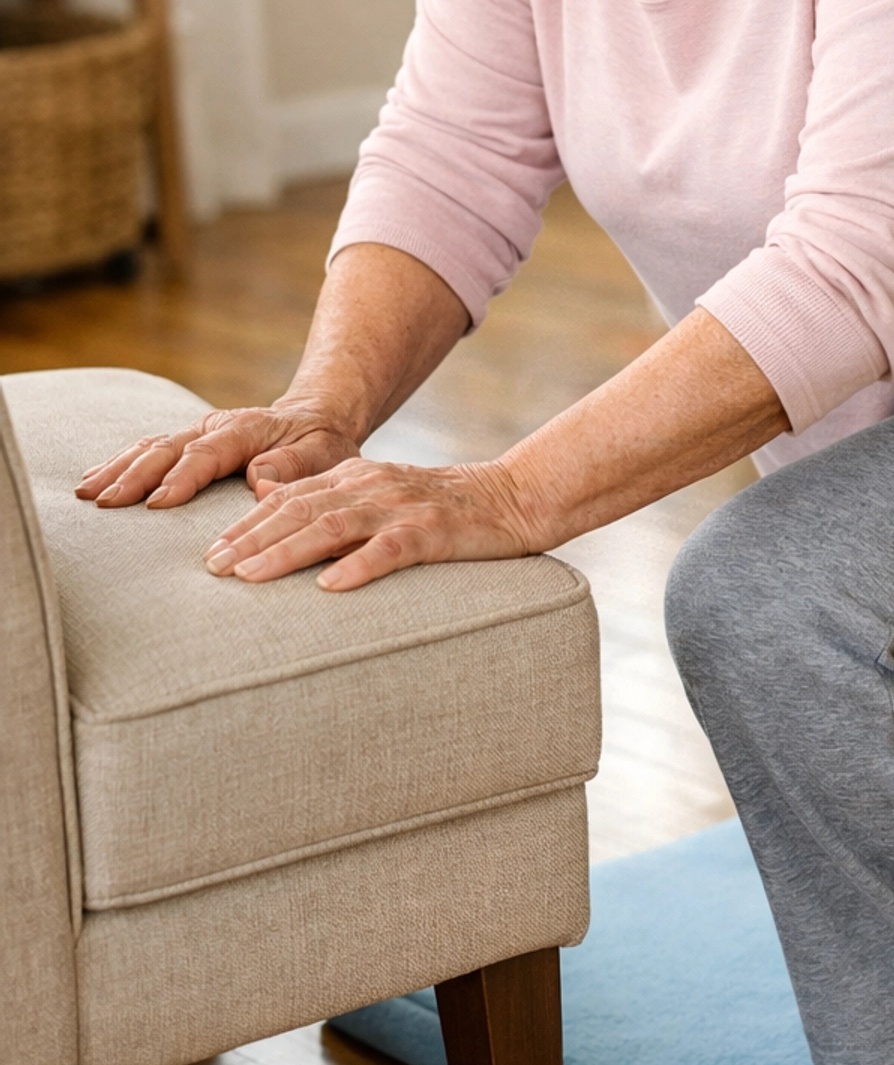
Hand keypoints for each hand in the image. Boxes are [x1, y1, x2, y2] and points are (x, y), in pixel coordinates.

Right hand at [75, 405, 363, 509]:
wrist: (316, 420)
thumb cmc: (323, 444)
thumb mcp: (325, 453)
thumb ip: (295, 464)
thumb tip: (260, 478)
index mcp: (248, 429)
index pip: (207, 454)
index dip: (181, 478)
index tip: (156, 504)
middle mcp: (216, 426)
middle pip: (168, 448)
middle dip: (134, 475)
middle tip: (104, 503)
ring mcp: (199, 432)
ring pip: (151, 446)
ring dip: (118, 468)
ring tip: (86, 494)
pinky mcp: (189, 441)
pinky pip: (150, 449)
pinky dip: (120, 463)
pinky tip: (92, 481)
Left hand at [202, 456, 532, 590]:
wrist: (512, 498)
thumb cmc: (441, 511)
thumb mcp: (379, 496)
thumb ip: (329, 500)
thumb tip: (267, 500)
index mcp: (354, 477)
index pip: (287, 497)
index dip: (245, 525)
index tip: (209, 555)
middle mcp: (371, 486)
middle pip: (299, 509)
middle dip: (251, 539)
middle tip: (213, 570)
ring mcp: (402, 508)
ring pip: (333, 526)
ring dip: (286, 551)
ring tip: (250, 577)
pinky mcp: (434, 532)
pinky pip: (390, 549)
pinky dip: (358, 566)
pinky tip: (330, 588)